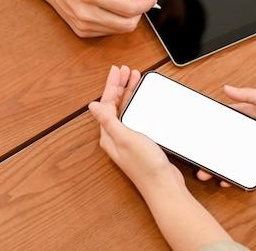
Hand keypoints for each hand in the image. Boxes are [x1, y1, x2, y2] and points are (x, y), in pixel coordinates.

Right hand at [31, 0, 157, 37]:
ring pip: (120, 30)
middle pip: (127, 25)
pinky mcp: (81, 32)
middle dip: (138, 14)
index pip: (128, 9)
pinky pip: (109, 31)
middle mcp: (85, 14)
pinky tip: (105, 7)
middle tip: (138, 1)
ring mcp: (82, 26)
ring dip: (126, 17)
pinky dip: (114, 20)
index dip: (144, 5)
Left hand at [89, 66, 184, 191]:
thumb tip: (91, 106)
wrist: (163, 185)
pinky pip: (135, 115)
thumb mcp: (125, 137)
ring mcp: (128, 138)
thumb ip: (108, 121)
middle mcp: (116, 135)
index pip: (107, 102)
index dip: (112, 84)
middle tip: (126, 70)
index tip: (117, 70)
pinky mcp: (140, 141)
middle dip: (120, 85)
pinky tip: (142, 98)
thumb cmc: (145, 165)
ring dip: (129, 92)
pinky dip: (138, 103)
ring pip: (126, 108)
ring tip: (134, 77)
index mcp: (109, 134)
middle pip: (115, 103)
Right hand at [197, 87, 255, 183]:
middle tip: (194, 154)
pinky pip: (244, 169)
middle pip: (222, 140)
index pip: (223, 118)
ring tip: (204, 171)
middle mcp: (247, 131)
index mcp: (247, 114)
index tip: (194, 128)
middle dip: (207, 148)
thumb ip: (250, 94)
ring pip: (229, 156)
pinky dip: (233, 175)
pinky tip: (225, 179)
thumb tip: (228, 88)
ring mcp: (253, 148)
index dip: (208, 123)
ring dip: (216, 164)